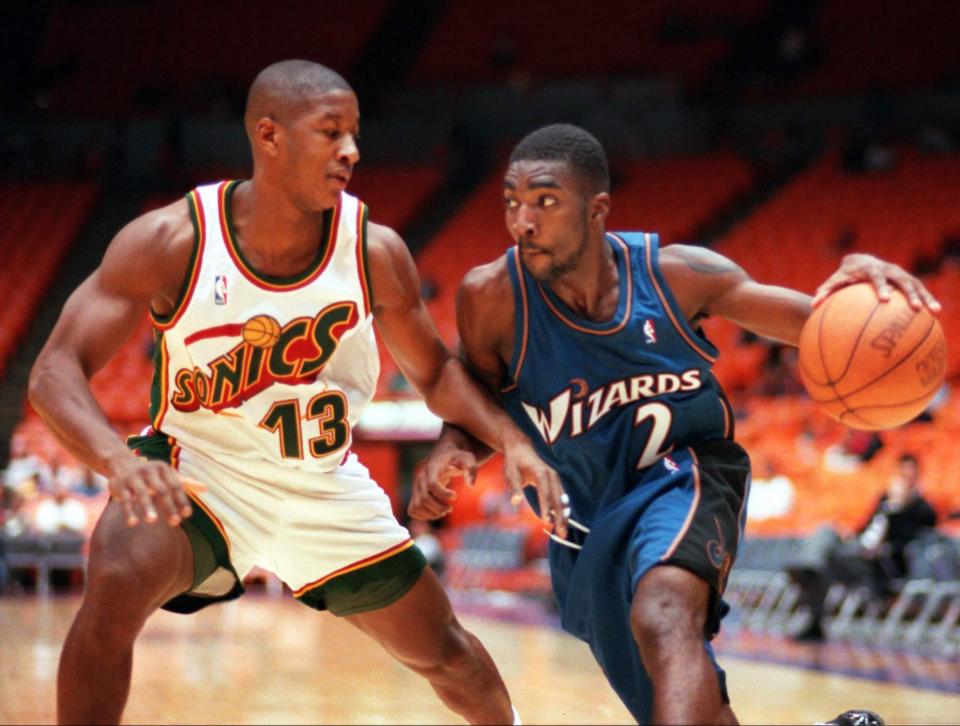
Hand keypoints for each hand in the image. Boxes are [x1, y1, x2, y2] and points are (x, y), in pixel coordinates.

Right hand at [107, 457, 199, 526]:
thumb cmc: (152, 474)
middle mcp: (149, 471)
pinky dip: (129, 511)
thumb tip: (206, 488)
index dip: (182, 500)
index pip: (176, 486)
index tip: (187, 515)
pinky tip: (134, 523)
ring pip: (142, 494)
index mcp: (163, 469)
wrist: (121, 463)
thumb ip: (186, 483)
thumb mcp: (168, 475)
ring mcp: (134, 478)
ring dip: (147, 507)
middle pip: (161, 490)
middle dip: (168, 507)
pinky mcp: (120, 485)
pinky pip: (126, 499)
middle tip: (175, 523)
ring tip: (153, 521)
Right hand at [408, 443, 477, 520]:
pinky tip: (436, 513)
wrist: (444, 457)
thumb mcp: (465, 458)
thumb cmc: (457, 458)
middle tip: (450, 508)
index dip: (443, 494)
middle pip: (424, 499)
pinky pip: (412, 510)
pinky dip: (424, 516)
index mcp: (432, 468)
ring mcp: (416, 487)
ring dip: (432, 514)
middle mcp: (421, 478)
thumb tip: (468, 477)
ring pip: (417, 506)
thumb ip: (467, 465)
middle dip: (439, 507)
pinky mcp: (415, 495)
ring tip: (444, 511)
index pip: (432, 484)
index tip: (455, 496)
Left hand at [502, 438, 567, 538]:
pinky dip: (563, 509)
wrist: (521, 446)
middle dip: (560, 517)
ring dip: (564, 516)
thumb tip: (516, 502)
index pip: (545, 492)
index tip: (545, 521)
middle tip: (561, 534)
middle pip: (558, 498)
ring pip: (563, 499)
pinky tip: (563, 521)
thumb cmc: (514, 461)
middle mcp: (552, 474)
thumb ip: (514, 488)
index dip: (546, 507)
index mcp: (541, 472)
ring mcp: (556, 477)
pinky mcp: (556, 480)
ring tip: (563, 532)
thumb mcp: (510, 473)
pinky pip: (562, 497)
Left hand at [812, 253, 940, 311]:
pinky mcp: (907, 280)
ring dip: (925, 296)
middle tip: (913, 307)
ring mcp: (900, 274)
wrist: (858, 262)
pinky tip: (936, 314)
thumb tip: (812, 305)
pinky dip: (928, 299)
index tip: (884, 300)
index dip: (882, 287)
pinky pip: (920, 289)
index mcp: (871, 269)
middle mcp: (889, 269)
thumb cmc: (844, 276)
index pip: (877, 277)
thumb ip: (824, 291)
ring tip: (933, 311)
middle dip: (908, 293)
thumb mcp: (834, 282)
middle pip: (902, 279)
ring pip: (916, 284)